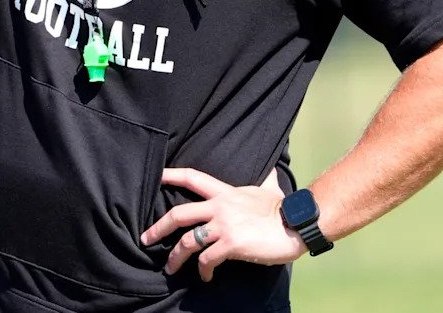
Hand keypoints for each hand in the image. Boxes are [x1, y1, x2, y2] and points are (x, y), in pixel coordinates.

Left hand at [140, 167, 303, 280]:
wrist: (296, 224)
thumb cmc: (283, 208)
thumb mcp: (268, 187)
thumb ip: (264, 178)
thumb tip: (271, 167)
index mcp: (225, 192)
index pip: (192, 178)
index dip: (172, 175)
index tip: (156, 177)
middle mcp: (220, 207)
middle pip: (179, 213)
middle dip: (159, 228)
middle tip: (146, 238)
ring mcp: (224, 226)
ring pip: (188, 241)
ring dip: (176, 257)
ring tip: (170, 267)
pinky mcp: (231, 244)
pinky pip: (207, 259)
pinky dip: (203, 269)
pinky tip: (206, 275)